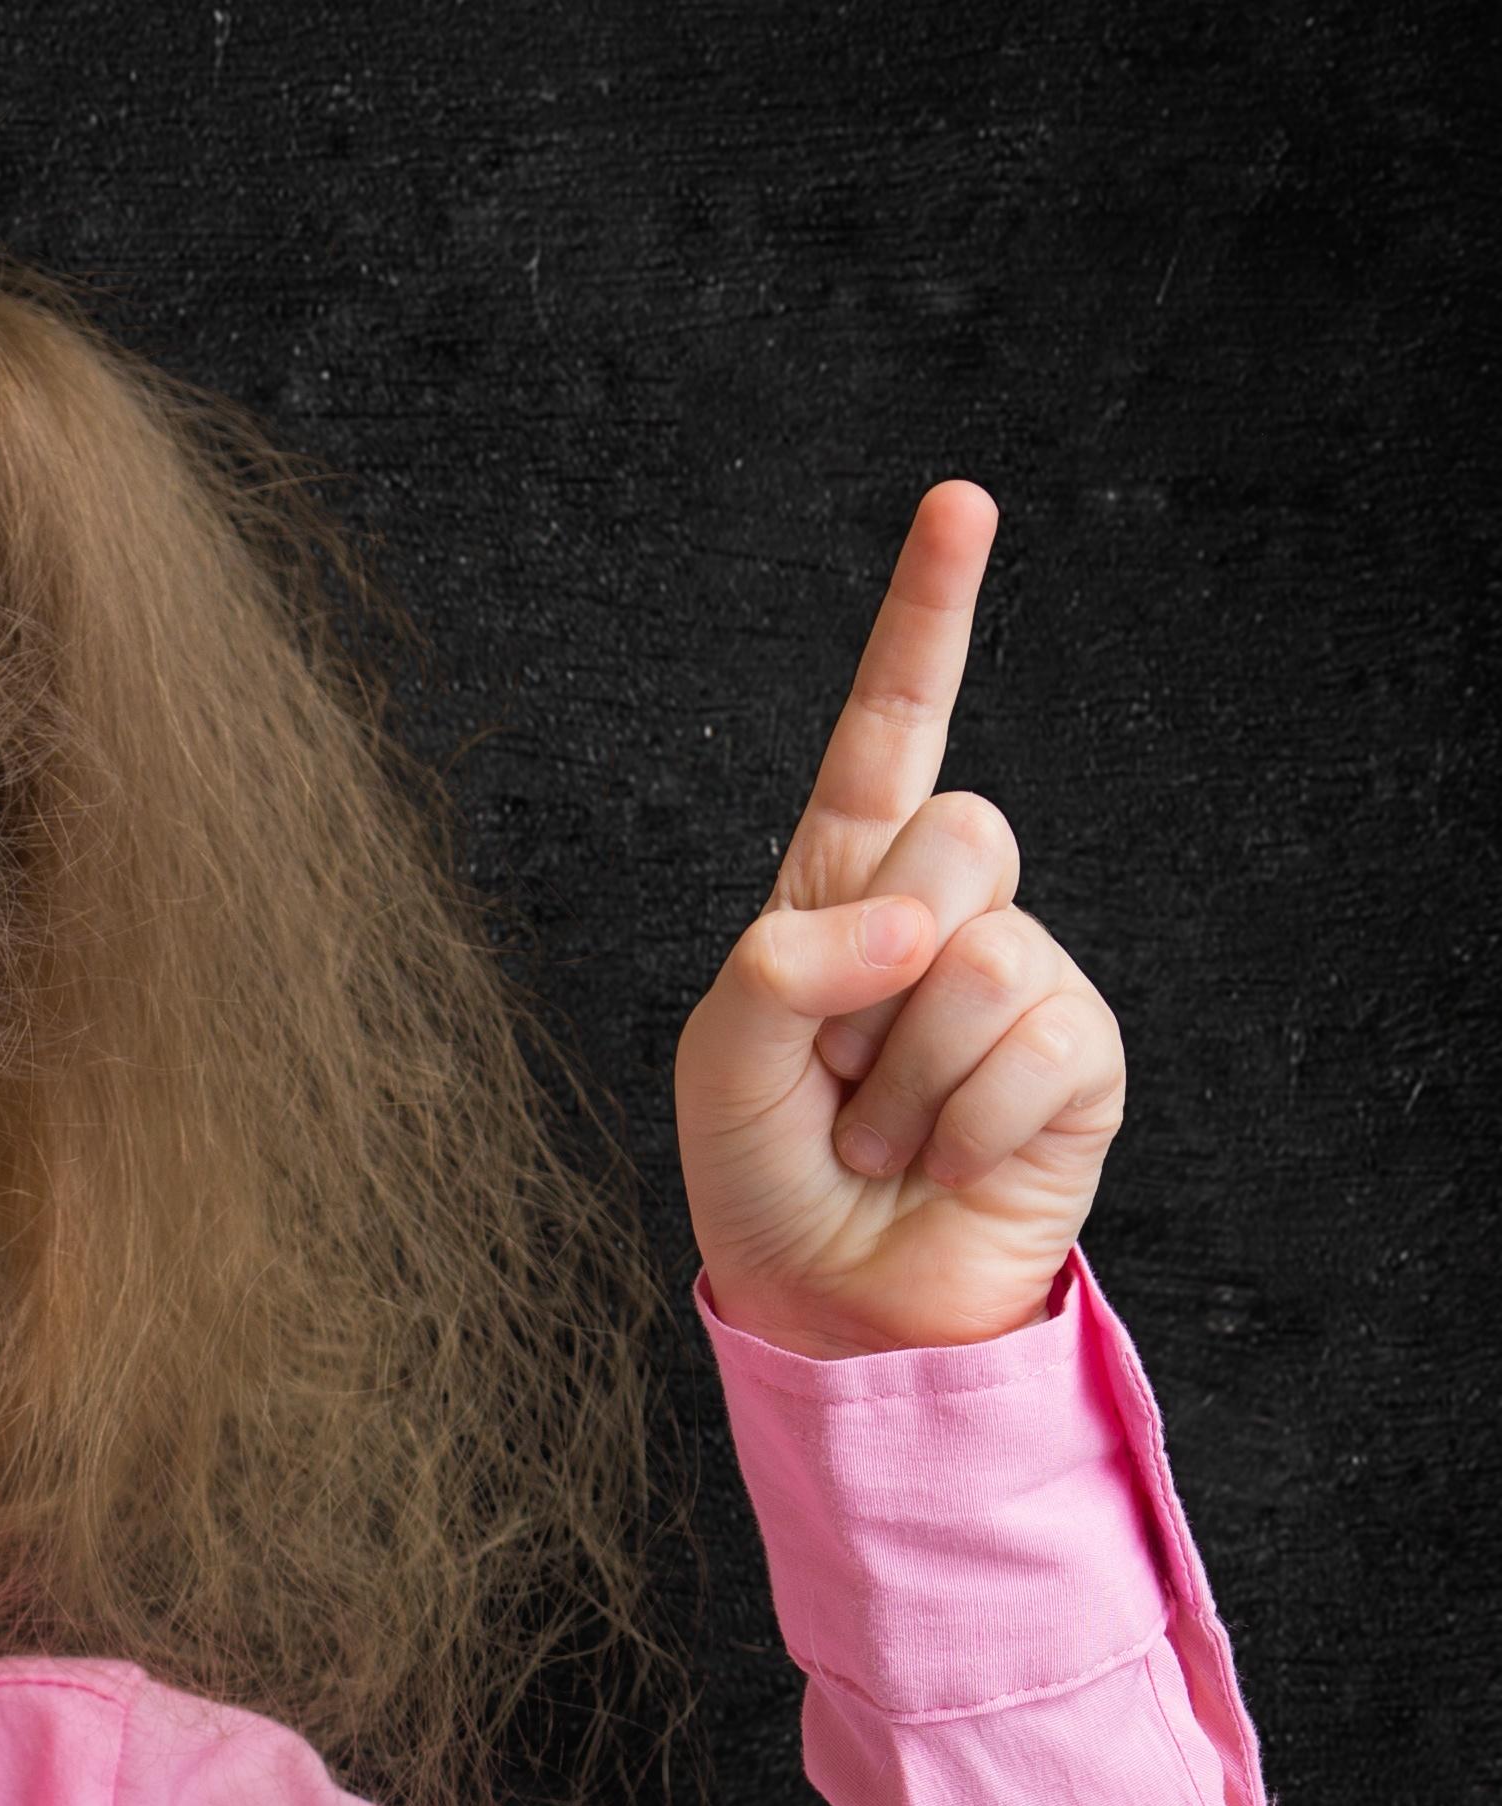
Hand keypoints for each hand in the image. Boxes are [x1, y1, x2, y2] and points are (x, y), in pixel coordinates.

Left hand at [670, 477, 1122, 1357]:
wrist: (833, 1300)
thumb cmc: (767, 1174)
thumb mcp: (724, 1058)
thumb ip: (785, 965)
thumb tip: (923, 924)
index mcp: (842, 888)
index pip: (892, 730)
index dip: (928, 619)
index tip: (961, 505)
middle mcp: (944, 912)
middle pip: (955, 832)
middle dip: (879, 963)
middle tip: (844, 1072)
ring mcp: (1023, 975)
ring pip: (982, 952)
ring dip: (906, 1075)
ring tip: (885, 1132)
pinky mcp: (1081, 1054)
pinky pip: (1030, 1042)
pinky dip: (962, 1123)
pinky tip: (948, 1160)